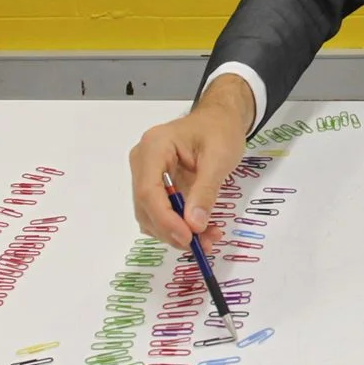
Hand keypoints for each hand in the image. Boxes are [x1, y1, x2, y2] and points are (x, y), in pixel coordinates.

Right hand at [128, 75, 254, 252]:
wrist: (220, 119)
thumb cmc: (220, 130)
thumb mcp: (219, 158)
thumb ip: (205, 191)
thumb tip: (194, 225)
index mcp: (154, 147)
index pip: (148, 191)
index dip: (164, 219)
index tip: (188, 238)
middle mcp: (143, 162)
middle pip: (146, 206)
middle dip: (172, 230)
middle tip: (202, 245)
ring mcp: (146, 175)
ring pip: (151, 215)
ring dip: (176, 233)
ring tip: (208, 239)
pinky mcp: (156, 186)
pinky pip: (161, 212)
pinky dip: (179, 226)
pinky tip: (202, 230)